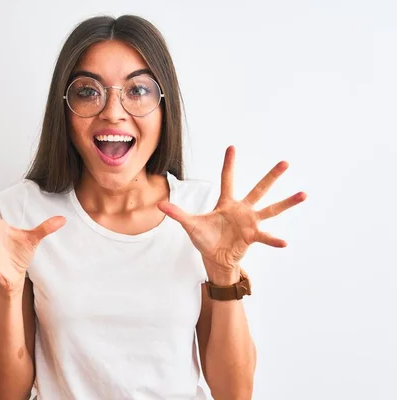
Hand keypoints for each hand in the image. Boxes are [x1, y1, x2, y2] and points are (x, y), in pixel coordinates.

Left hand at [158, 145, 306, 284]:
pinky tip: (284, 243)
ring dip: (287, 202)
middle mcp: (242, 209)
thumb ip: (177, 213)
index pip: (228, 179)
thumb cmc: (205, 239)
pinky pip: (266, 237)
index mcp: (226, 203)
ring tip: (303, 194)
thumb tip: (159, 203)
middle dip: (271, 176)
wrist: (215, 258)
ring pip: (271, 209)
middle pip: (259, 189)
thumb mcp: (190, 225)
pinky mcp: (253, 237)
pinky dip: (274, 239)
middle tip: (285, 163)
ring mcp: (250, 222)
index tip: (232, 147)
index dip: (229, 164)